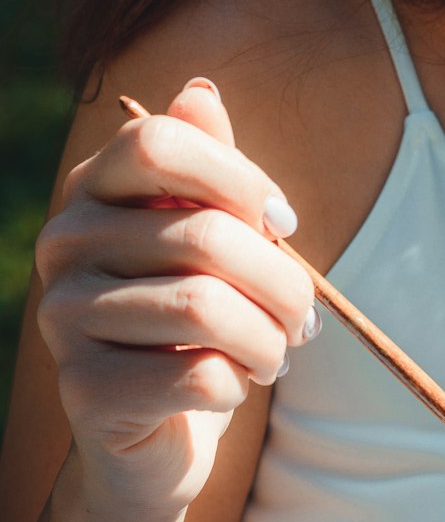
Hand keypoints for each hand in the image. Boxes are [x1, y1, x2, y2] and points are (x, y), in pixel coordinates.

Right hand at [34, 78, 316, 521]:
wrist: (161, 431)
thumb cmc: (199, 317)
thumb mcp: (215, 233)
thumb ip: (211, 166)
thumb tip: (200, 90)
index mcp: (92, 190)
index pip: (158, 142)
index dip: (238, 175)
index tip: (284, 221)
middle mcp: (62, 243)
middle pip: (203, 233)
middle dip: (283, 280)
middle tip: (306, 316)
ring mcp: (63, 317)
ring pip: (206, 308)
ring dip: (268, 338)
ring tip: (278, 353)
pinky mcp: (83, 390)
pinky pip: (197, 375)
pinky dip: (238, 384)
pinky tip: (232, 387)